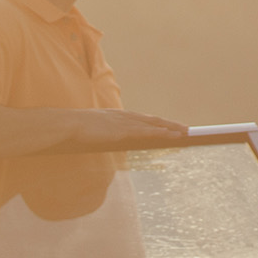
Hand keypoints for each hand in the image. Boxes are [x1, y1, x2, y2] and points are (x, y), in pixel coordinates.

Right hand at [68, 108, 188, 149]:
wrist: (70, 124)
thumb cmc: (78, 129)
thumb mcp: (95, 131)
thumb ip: (105, 133)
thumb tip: (109, 140)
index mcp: (119, 116)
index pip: (144, 119)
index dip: (158, 123)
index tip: (170, 126)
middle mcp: (126, 116)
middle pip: (153, 120)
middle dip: (170, 124)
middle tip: (186, 129)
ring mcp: (126, 122)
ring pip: (154, 125)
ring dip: (171, 128)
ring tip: (185, 133)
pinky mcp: (124, 130)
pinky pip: (148, 132)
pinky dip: (162, 133)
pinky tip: (172, 136)